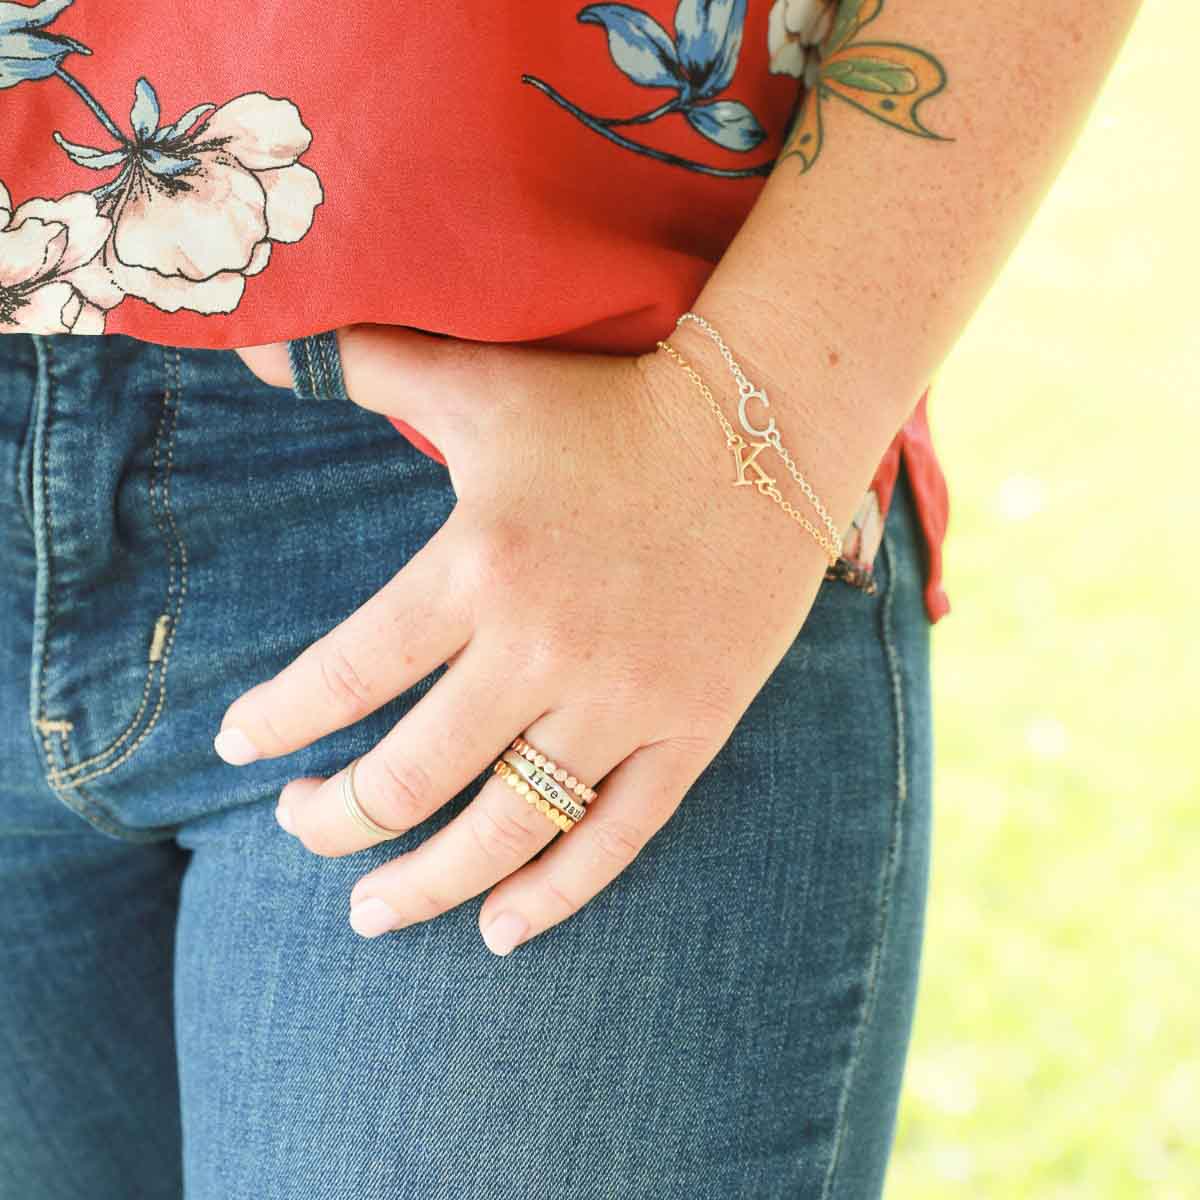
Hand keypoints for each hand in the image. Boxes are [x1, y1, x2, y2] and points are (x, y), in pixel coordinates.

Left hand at [221, 323, 835, 954]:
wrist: (769, 428)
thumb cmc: (615, 407)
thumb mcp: (485, 379)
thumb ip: (364, 360)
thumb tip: (254, 338)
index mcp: (480, 566)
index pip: (346, 675)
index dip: (277, 722)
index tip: (239, 746)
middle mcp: (544, 648)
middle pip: (412, 776)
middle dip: (334, 819)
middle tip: (300, 824)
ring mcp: (625, 699)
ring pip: (506, 829)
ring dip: (424, 883)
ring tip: (370, 910)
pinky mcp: (692, 728)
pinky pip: (616, 837)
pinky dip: (553, 896)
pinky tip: (499, 931)